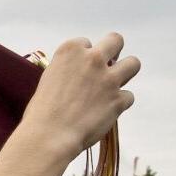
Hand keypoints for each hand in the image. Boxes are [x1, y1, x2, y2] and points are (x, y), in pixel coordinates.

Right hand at [19, 33, 139, 162]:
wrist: (49, 135)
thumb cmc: (42, 111)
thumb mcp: (50, 78)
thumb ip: (69, 69)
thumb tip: (81, 75)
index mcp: (71, 50)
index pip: (86, 43)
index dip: (84, 58)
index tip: (80, 72)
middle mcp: (92, 59)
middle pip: (116, 40)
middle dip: (114, 52)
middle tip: (108, 67)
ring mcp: (108, 78)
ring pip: (133, 64)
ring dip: (126, 72)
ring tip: (114, 85)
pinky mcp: (118, 99)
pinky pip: (128, 96)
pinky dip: (119, 104)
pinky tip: (107, 112)